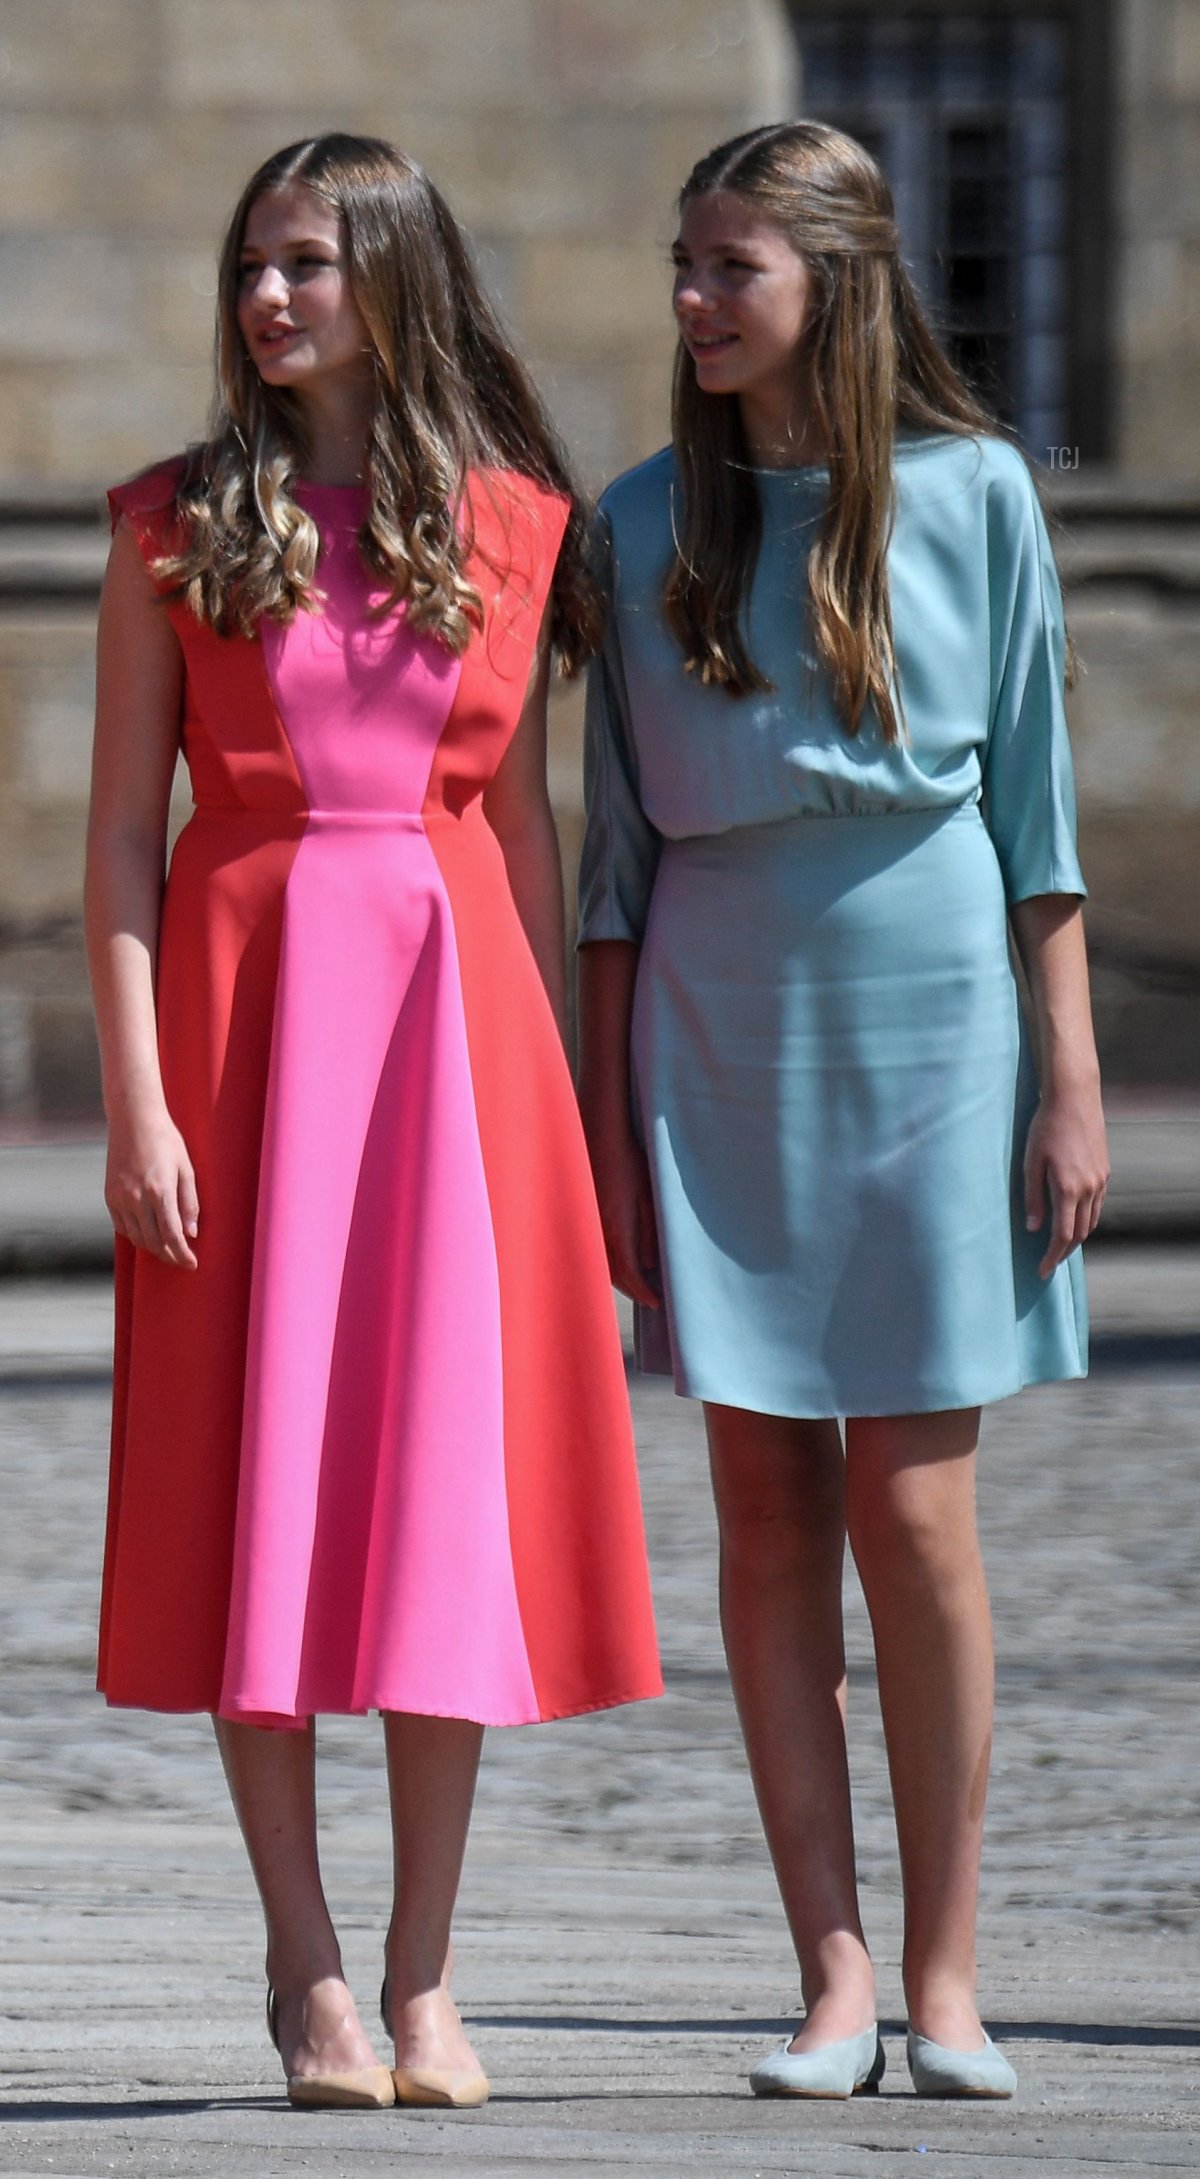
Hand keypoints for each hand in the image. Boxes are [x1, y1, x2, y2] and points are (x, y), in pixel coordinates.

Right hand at [105, 1106, 198, 1268]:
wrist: (133, 1119)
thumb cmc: (166, 1140)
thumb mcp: (186, 1169)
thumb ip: (190, 1203)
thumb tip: (191, 1234)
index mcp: (160, 1191)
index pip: (173, 1236)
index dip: (183, 1255)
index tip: (192, 1264)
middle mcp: (137, 1198)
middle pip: (153, 1243)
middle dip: (169, 1256)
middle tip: (182, 1260)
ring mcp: (120, 1198)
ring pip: (136, 1238)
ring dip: (153, 1249)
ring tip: (167, 1250)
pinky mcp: (109, 1196)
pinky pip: (122, 1227)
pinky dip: (135, 1236)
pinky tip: (147, 1235)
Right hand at [589, 1125, 661, 1309]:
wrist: (599, 1133)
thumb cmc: (629, 1161)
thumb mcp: (649, 1195)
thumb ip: (650, 1231)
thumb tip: (649, 1262)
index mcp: (616, 1226)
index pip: (629, 1274)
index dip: (642, 1292)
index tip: (656, 1302)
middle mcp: (596, 1229)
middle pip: (611, 1274)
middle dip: (630, 1288)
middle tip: (648, 1296)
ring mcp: (585, 1222)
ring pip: (598, 1263)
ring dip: (616, 1276)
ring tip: (634, 1281)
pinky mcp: (579, 1215)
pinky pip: (590, 1247)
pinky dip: (603, 1260)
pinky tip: (615, 1258)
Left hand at [1023, 1081, 1108, 1277]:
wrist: (1074, 1098)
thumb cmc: (1045, 1127)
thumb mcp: (1030, 1162)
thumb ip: (1032, 1198)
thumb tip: (1034, 1228)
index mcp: (1068, 1190)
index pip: (1062, 1236)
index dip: (1052, 1257)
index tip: (1042, 1271)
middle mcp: (1089, 1189)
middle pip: (1079, 1233)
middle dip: (1064, 1251)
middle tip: (1048, 1262)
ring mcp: (1100, 1180)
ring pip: (1091, 1221)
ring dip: (1076, 1236)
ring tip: (1060, 1244)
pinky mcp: (1105, 1171)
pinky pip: (1098, 1205)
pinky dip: (1086, 1218)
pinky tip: (1074, 1217)